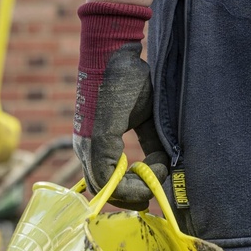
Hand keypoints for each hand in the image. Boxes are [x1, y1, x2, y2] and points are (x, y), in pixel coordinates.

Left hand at [73, 1, 168, 209]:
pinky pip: (106, 176)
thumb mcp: (147, 120)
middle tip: (152, 192)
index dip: (131, 191)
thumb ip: (152, 147)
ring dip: (133, 191)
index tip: (154, 181)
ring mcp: (87, 145)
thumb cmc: (131, 81)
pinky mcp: (95, 139)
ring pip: (104, 188)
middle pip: (103, 191)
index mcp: (96, 144)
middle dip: (132, 197)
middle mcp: (86, 148)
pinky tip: (149, 171)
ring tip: (154, 177)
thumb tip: (164, 172)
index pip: (106, 183)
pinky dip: (130, 182)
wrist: (117, 53)